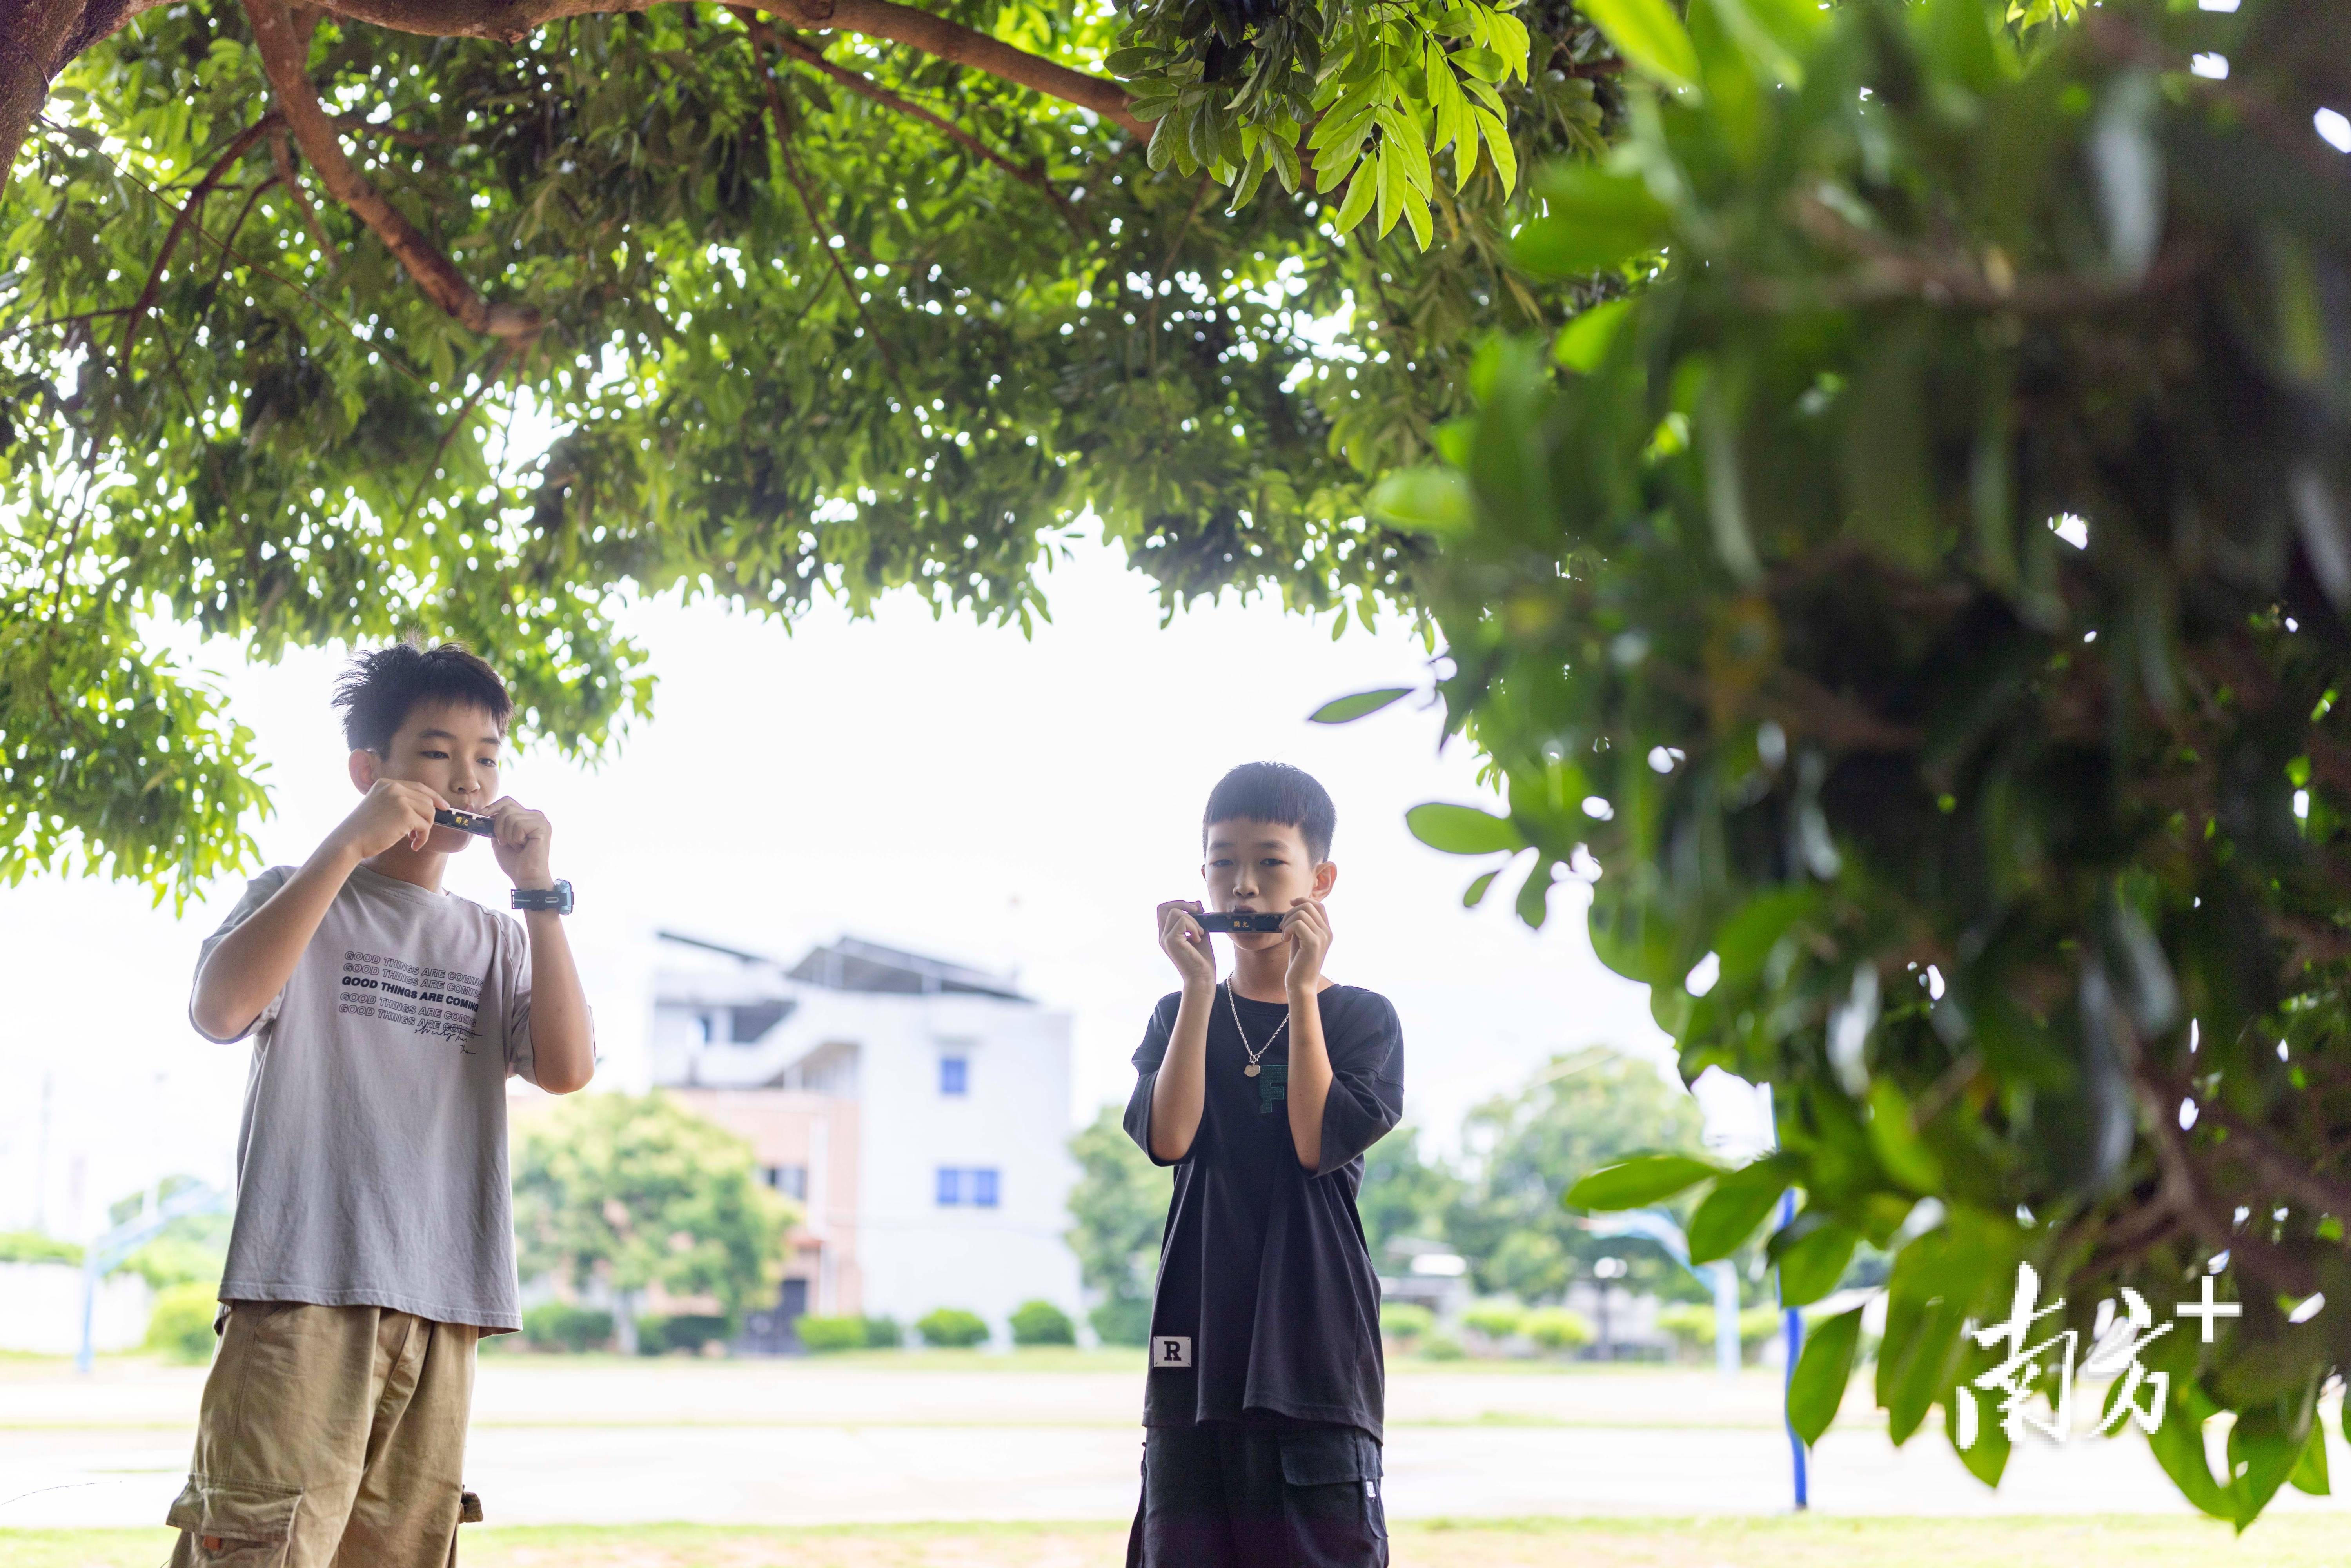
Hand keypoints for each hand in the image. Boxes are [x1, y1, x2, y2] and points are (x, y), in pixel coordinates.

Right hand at [332, 779, 446, 858]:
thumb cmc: (363, 830)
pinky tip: (413, 846)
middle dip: (427, 818)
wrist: (349, 842)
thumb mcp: (379, 807)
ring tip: (413, 840)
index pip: (419, 786)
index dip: (434, 797)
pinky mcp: (405, 814)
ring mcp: (400, 799)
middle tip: (417, 833)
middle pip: (427, 800)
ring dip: (425, 829)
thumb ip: (397, 802)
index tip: (444, 806)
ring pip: (429, 812)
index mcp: (386, 783)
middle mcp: (394, 787)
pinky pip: (425, 826)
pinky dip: (423, 838)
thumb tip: (427, 808)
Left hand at [485, 796, 554, 889]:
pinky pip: (518, 825)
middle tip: (505, 842)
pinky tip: (523, 847)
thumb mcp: (499, 838)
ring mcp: (540, 820)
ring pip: (510, 817)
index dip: (493, 806)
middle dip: (498, 827)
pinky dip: (515, 838)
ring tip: (517, 846)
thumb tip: (482, 811)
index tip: (482, 816)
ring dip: (508, 835)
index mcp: (526, 816)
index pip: (507, 801)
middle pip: (506, 808)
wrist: (526, 878)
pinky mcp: (542, 826)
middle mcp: (536, 815)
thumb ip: (494, 824)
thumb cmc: (514, 861)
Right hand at [1156, 900, 1216, 990]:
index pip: (1164, 910)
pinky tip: (1199, 939)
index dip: (1179, 904)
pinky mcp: (1172, 942)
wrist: (1202, 978)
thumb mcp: (1200, 934)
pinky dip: (1194, 927)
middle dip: (1182, 904)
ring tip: (1200, 934)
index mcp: (1167, 934)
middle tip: (1197, 912)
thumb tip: (1196, 902)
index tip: (1195, 911)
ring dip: (1193, 920)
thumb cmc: (1202, 960)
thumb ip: (1197, 919)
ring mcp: (1165, 939)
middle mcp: (1163, 936)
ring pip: (1175, 912)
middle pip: (1163, 907)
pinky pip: (1182, 921)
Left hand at [1281, 897, 1330, 994]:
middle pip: (1309, 906)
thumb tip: (1295, 906)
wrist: (1301, 984)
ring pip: (1302, 913)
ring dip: (1287, 921)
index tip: (1290, 904)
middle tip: (1283, 926)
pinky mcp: (1313, 943)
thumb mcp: (1302, 939)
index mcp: (1327, 931)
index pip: (1319, 905)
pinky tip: (1285, 939)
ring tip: (1284, 934)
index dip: (1304, 900)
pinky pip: (1298, 924)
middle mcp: (1328, 933)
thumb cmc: (1299, 963)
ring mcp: (1322, 937)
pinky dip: (1287, 928)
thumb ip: (1303, 925)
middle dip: (1291, 912)